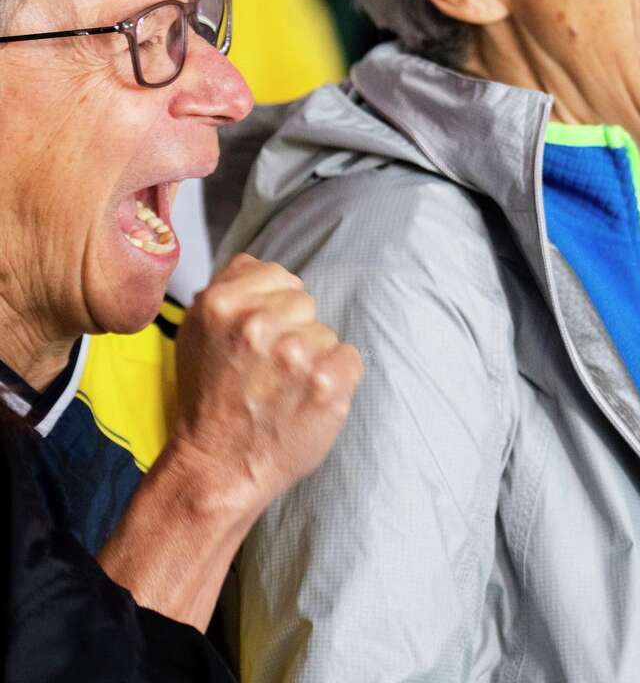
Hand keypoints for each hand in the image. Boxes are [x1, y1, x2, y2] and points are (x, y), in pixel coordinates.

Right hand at [166, 253, 362, 518]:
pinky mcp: (328, 381)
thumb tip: (258, 263)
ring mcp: (295, 353)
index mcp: (222, 303)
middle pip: (305, 302)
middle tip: (267, 370)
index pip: (279, 275)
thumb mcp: (197, 333)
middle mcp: (257, 324)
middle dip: (292, 331)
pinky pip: (349, 357)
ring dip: (313, 358)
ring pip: (325, 332)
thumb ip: (229, 288)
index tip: (258, 337)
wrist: (218, 468)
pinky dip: (336, 378)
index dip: (272, 306)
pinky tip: (307, 400)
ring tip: (283, 389)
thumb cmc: (211, 401)